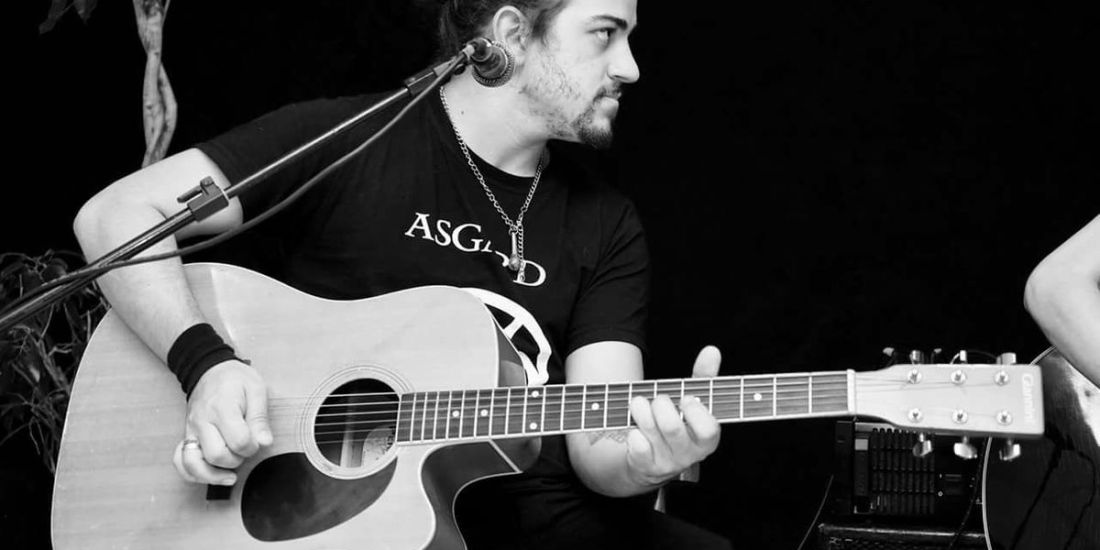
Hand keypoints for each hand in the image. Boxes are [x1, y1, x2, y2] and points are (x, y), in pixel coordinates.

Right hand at [172, 359, 271, 484]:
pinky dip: (193, 473)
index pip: (238, 441)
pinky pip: (180, 461)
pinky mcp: (187, 436)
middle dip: (236, 460)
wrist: (209, 369)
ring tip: (230, 474)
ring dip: (213, 474)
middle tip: (245, 450)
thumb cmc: (235, 379)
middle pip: (216, 455)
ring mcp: (191, 430)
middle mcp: (203, 421)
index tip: (258, 441)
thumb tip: (265, 442)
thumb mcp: (256, 389)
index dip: (253, 447)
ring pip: (193, 464)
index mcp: (223, 408)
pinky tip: (209, 474)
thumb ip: (260, 418)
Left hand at [626, 345, 721, 486]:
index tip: (685, 398)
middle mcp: (689, 454)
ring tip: (638, 403)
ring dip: (641, 411)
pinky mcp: (646, 467)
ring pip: (651, 433)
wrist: (651, 457)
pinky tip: (635, 428)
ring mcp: (667, 463)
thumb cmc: (677, 422)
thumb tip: (712, 351)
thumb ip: (704, 377)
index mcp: (707, 439)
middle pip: (672, 428)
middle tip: (658, 399)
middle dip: (660, 405)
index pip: (708, 430)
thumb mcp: (692, 401)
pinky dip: (633, 431)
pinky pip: (636, 445)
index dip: (695, 412)